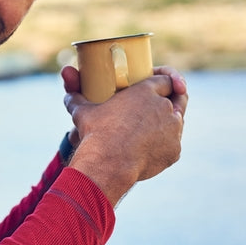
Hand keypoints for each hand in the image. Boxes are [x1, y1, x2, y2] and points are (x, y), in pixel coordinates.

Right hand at [60, 65, 187, 204]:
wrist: (108, 164)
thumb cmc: (95, 134)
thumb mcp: (82, 112)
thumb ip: (75, 96)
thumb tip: (66, 82)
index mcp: (147, 91)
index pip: (166, 80)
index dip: (164, 81)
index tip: (156, 85)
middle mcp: (165, 107)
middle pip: (179, 98)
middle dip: (172, 99)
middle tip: (159, 104)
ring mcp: (173, 129)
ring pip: (178, 121)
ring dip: (168, 121)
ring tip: (152, 127)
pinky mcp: (174, 150)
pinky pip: (172, 143)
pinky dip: (164, 143)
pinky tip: (150, 146)